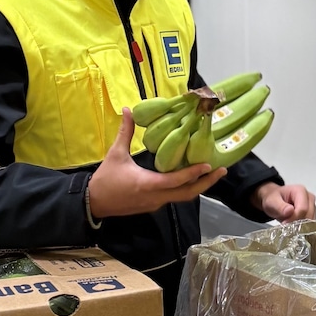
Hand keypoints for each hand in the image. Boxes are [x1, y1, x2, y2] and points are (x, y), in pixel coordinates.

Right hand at [88, 109, 226, 218]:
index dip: (194, 173)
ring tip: (211, 173)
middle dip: (206, 183)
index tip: (209, 165)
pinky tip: (191, 177)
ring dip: (198, 186)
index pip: (177, 180)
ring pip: (182, 197)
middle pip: (188, 194)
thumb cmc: (106, 178)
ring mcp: (156, 203)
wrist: (93, 202)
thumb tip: (129, 110)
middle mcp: (156, 197)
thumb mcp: (116, 154)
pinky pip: (174, 197)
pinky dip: (185, 188)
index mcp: (148, 184)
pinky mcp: (153, 205)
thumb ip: (125, 132)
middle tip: (222, 171)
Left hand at [252, 182, 315, 222]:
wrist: (274, 200)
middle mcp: (309, 197)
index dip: (294, 218)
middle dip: (298, 223)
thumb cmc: (273, 199)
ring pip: (311, 220)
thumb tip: (290, 211)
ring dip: (300, 226)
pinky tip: (294, 227)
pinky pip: (310, 223)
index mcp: (300, 191)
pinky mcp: (312, 213)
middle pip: (308, 215)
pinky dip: (302, 227)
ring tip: (289, 225)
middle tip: (286, 226)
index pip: (303, 208)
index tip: (284, 223)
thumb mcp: (272, 202)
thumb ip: (280, 206)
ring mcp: (312, 205)